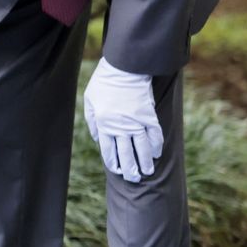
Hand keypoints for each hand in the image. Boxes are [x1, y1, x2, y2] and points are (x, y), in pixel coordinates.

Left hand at [82, 57, 162, 182]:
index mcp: (104, 124)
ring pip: (141, 147)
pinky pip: (154, 134)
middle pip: (126, 153)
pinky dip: (156, 145)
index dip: (114, 163)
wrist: (124, 68)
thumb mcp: (90, 101)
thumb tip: (99, 139)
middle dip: (130, 168)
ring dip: (144, 161)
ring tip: (148, 172)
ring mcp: (135, 122)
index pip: (109, 150)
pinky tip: (156, 154)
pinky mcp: (149, 115)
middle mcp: (120, 127)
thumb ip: (93, 122)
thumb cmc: (103, 83)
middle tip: (134, 179)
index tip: (118, 172)